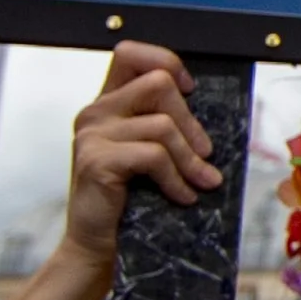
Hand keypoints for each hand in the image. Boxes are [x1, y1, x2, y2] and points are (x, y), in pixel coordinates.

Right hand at [61, 42, 222, 271]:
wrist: (98, 246)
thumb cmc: (130, 201)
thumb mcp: (148, 156)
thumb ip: (164, 127)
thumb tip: (208, 122)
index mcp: (107, 103)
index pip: (131, 53)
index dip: (166, 62)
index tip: (189, 90)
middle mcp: (95, 111)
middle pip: (158, 83)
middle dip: (190, 121)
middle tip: (206, 155)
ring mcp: (92, 134)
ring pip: (162, 124)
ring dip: (190, 157)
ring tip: (201, 182)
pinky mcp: (96, 160)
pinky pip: (153, 155)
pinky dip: (176, 178)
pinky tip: (182, 197)